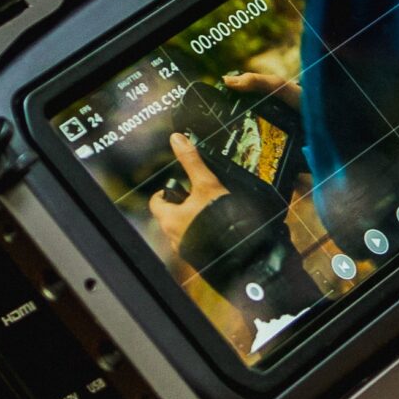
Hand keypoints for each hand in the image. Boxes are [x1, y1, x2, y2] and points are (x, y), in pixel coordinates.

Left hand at [146, 132, 228, 257]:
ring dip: (194, 221)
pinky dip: (204, 235)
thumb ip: (192, 162)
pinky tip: (219, 228)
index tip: (179, 187)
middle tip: (200, 197)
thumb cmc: (220, 220)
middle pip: (171, 215)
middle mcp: (173, 237)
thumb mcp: (207, 184)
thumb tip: (177, 139)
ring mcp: (187, 250)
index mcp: (169, 219)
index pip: (156, 201)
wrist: (242, 253)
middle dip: (183, 206)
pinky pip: (197, 243)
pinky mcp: (201, 259)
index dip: (166, 192)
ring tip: (212, 212)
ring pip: (184, 230)